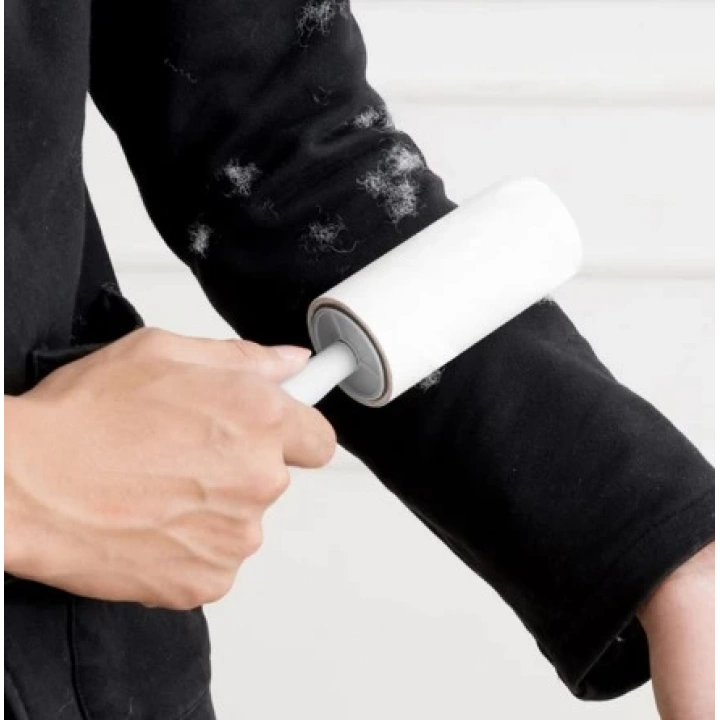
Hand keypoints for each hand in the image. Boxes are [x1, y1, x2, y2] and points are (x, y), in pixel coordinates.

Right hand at [5, 328, 335, 609]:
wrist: (21, 485)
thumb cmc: (83, 417)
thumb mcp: (165, 353)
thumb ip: (244, 358)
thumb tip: (291, 363)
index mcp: (260, 418)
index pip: (319, 438)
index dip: (295, 433)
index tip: (277, 434)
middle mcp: (259, 479)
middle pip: (274, 477)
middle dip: (240, 464)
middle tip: (183, 451)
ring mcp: (235, 537)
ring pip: (242, 520)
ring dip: (214, 507)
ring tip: (156, 486)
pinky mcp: (207, 580)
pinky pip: (216, 559)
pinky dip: (191, 546)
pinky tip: (150, 521)